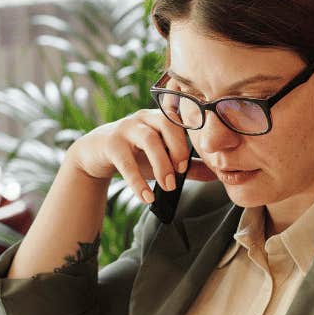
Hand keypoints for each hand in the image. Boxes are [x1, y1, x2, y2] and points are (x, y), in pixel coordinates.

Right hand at [70, 110, 215, 203]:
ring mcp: (127, 128)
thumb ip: (188, 165)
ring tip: (167, 186)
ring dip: (161, 165)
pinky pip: (126, 162)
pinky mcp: (111, 143)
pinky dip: (138, 182)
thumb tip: (217, 174)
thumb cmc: (135, 153)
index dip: (188, 140)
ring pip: (148, 139)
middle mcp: (145, 117)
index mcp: (161, 117)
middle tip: (180, 175)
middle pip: (167, 124)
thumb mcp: (162, 157)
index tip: (188, 164)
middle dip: (177, 150)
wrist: (96, 153)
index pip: (181, 120)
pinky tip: (146, 197)